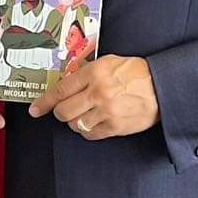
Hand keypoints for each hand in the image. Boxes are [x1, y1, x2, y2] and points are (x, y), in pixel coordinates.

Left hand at [28, 54, 159, 138]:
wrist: (162, 86)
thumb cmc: (136, 73)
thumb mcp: (109, 62)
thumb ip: (86, 72)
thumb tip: (66, 84)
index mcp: (94, 73)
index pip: (60, 90)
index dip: (44, 102)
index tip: (35, 109)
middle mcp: (98, 92)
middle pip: (63, 111)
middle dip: (60, 112)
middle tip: (64, 110)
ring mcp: (106, 111)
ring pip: (75, 125)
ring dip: (75, 122)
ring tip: (84, 115)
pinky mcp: (115, 126)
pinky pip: (90, 135)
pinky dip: (87, 131)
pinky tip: (93, 123)